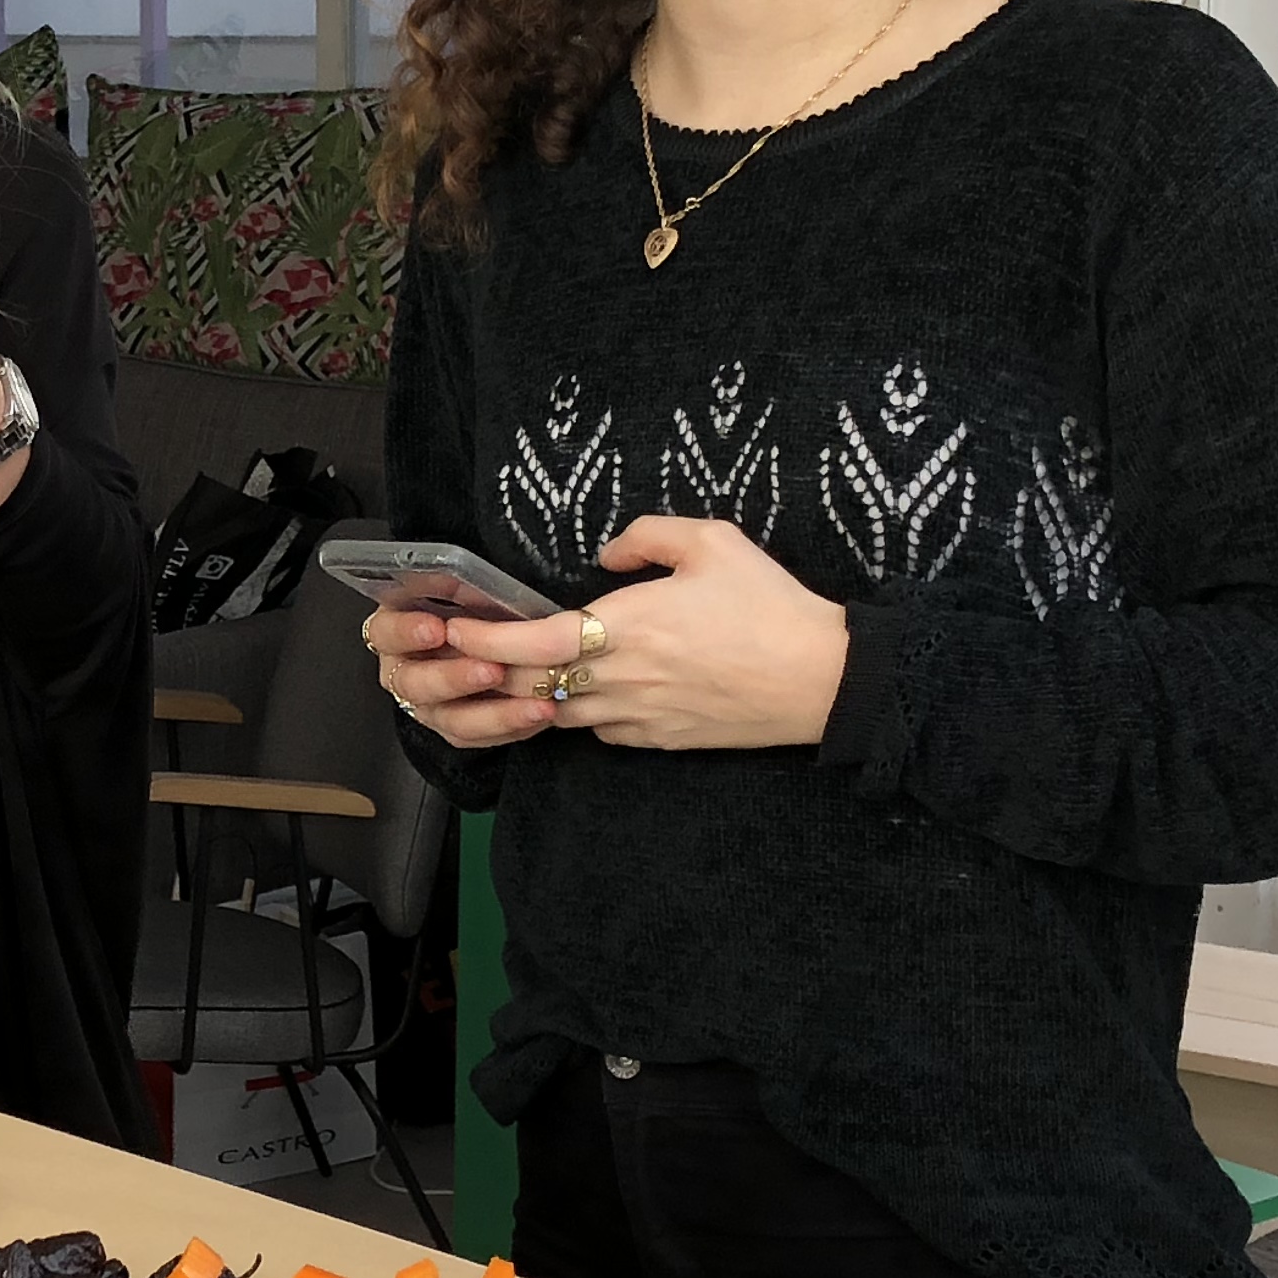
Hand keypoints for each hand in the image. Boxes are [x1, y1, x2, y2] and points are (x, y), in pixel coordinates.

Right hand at [365, 601, 558, 749]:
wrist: (510, 640)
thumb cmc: (481, 606)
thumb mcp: (468, 586)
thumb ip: (457, 584)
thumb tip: (459, 572)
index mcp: (397, 629)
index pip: (384, 633)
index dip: (406, 633)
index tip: (436, 629)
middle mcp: (407, 671)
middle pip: (413, 684)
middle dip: (452, 677)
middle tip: (490, 669)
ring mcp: (430, 704)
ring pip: (448, 719)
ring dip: (490, 712)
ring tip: (531, 701)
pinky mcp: (457, 727)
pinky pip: (476, 737)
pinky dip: (508, 727)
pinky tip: (538, 711)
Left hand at [440, 515, 851, 752]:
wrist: (823, 680)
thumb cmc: (769, 606)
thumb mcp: (713, 542)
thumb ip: (646, 535)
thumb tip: (604, 554)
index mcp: (625, 627)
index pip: (530, 644)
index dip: (483, 641)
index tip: (454, 630)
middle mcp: (620, 679)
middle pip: (527, 688)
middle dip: (490, 674)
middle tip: (466, 655)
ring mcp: (636, 717)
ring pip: (556, 715)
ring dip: (529, 697)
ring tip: (512, 674)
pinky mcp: (657, 741)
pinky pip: (597, 731)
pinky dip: (577, 714)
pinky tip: (582, 693)